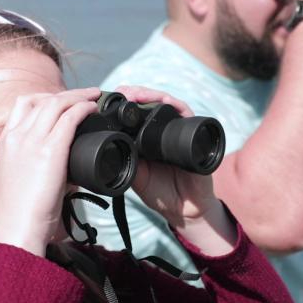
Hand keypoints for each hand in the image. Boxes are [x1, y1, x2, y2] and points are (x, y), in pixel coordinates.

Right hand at [0, 87, 100, 255]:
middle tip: (85, 95)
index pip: (23, 104)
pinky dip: (83, 108)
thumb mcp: (24, 178)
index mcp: (6, 141)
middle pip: (42, 99)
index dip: (46, 97)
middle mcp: (16, 135)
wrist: (18, 228)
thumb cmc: (23, 212)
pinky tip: (93, 109)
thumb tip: (68, 162)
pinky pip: (69, 117)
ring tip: (94, 96)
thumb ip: (40, 162)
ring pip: (57, 103)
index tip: (64, 101)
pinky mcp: (50, 150)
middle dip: (66, 93)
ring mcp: (31, 141)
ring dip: (78, 96)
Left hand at [112, 86, 221, 226]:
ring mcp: (178, 129)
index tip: (109, 100)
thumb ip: (127, 160)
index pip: (134, 111)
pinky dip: (176, 104)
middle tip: (122, 92)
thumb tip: (110, 144)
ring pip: (165, 102)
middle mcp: (162, 129)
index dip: (123, 102)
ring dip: (150, 94)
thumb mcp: (136, 176)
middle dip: (135, 93)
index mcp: (146, 137)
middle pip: (149, 101)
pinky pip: (186, 113)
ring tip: (137, 94)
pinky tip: (165, 101)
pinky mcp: (193, 133)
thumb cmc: (160, 193)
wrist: (184, 209)